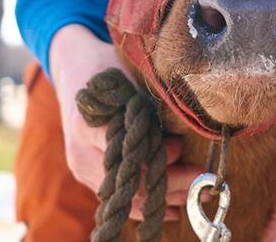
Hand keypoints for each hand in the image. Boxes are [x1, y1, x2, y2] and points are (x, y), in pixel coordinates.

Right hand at [49, 25, 200, 221]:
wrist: (74, 69)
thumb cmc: (106, 68)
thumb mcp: (128, 77)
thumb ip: (148, 106)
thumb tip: (183, 131)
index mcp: (87, 124)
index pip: (127, 154)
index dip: (158, 156)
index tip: (181, 146)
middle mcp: (80, 152)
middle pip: (130, 182)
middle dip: (170, 183)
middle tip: (201, 176)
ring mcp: (80, 167)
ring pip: (126, 196)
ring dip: (163, 197)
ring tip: (196, 193)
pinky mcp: (85, 173)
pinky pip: (118, 196)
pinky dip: (144, 202)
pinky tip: (170, 207)